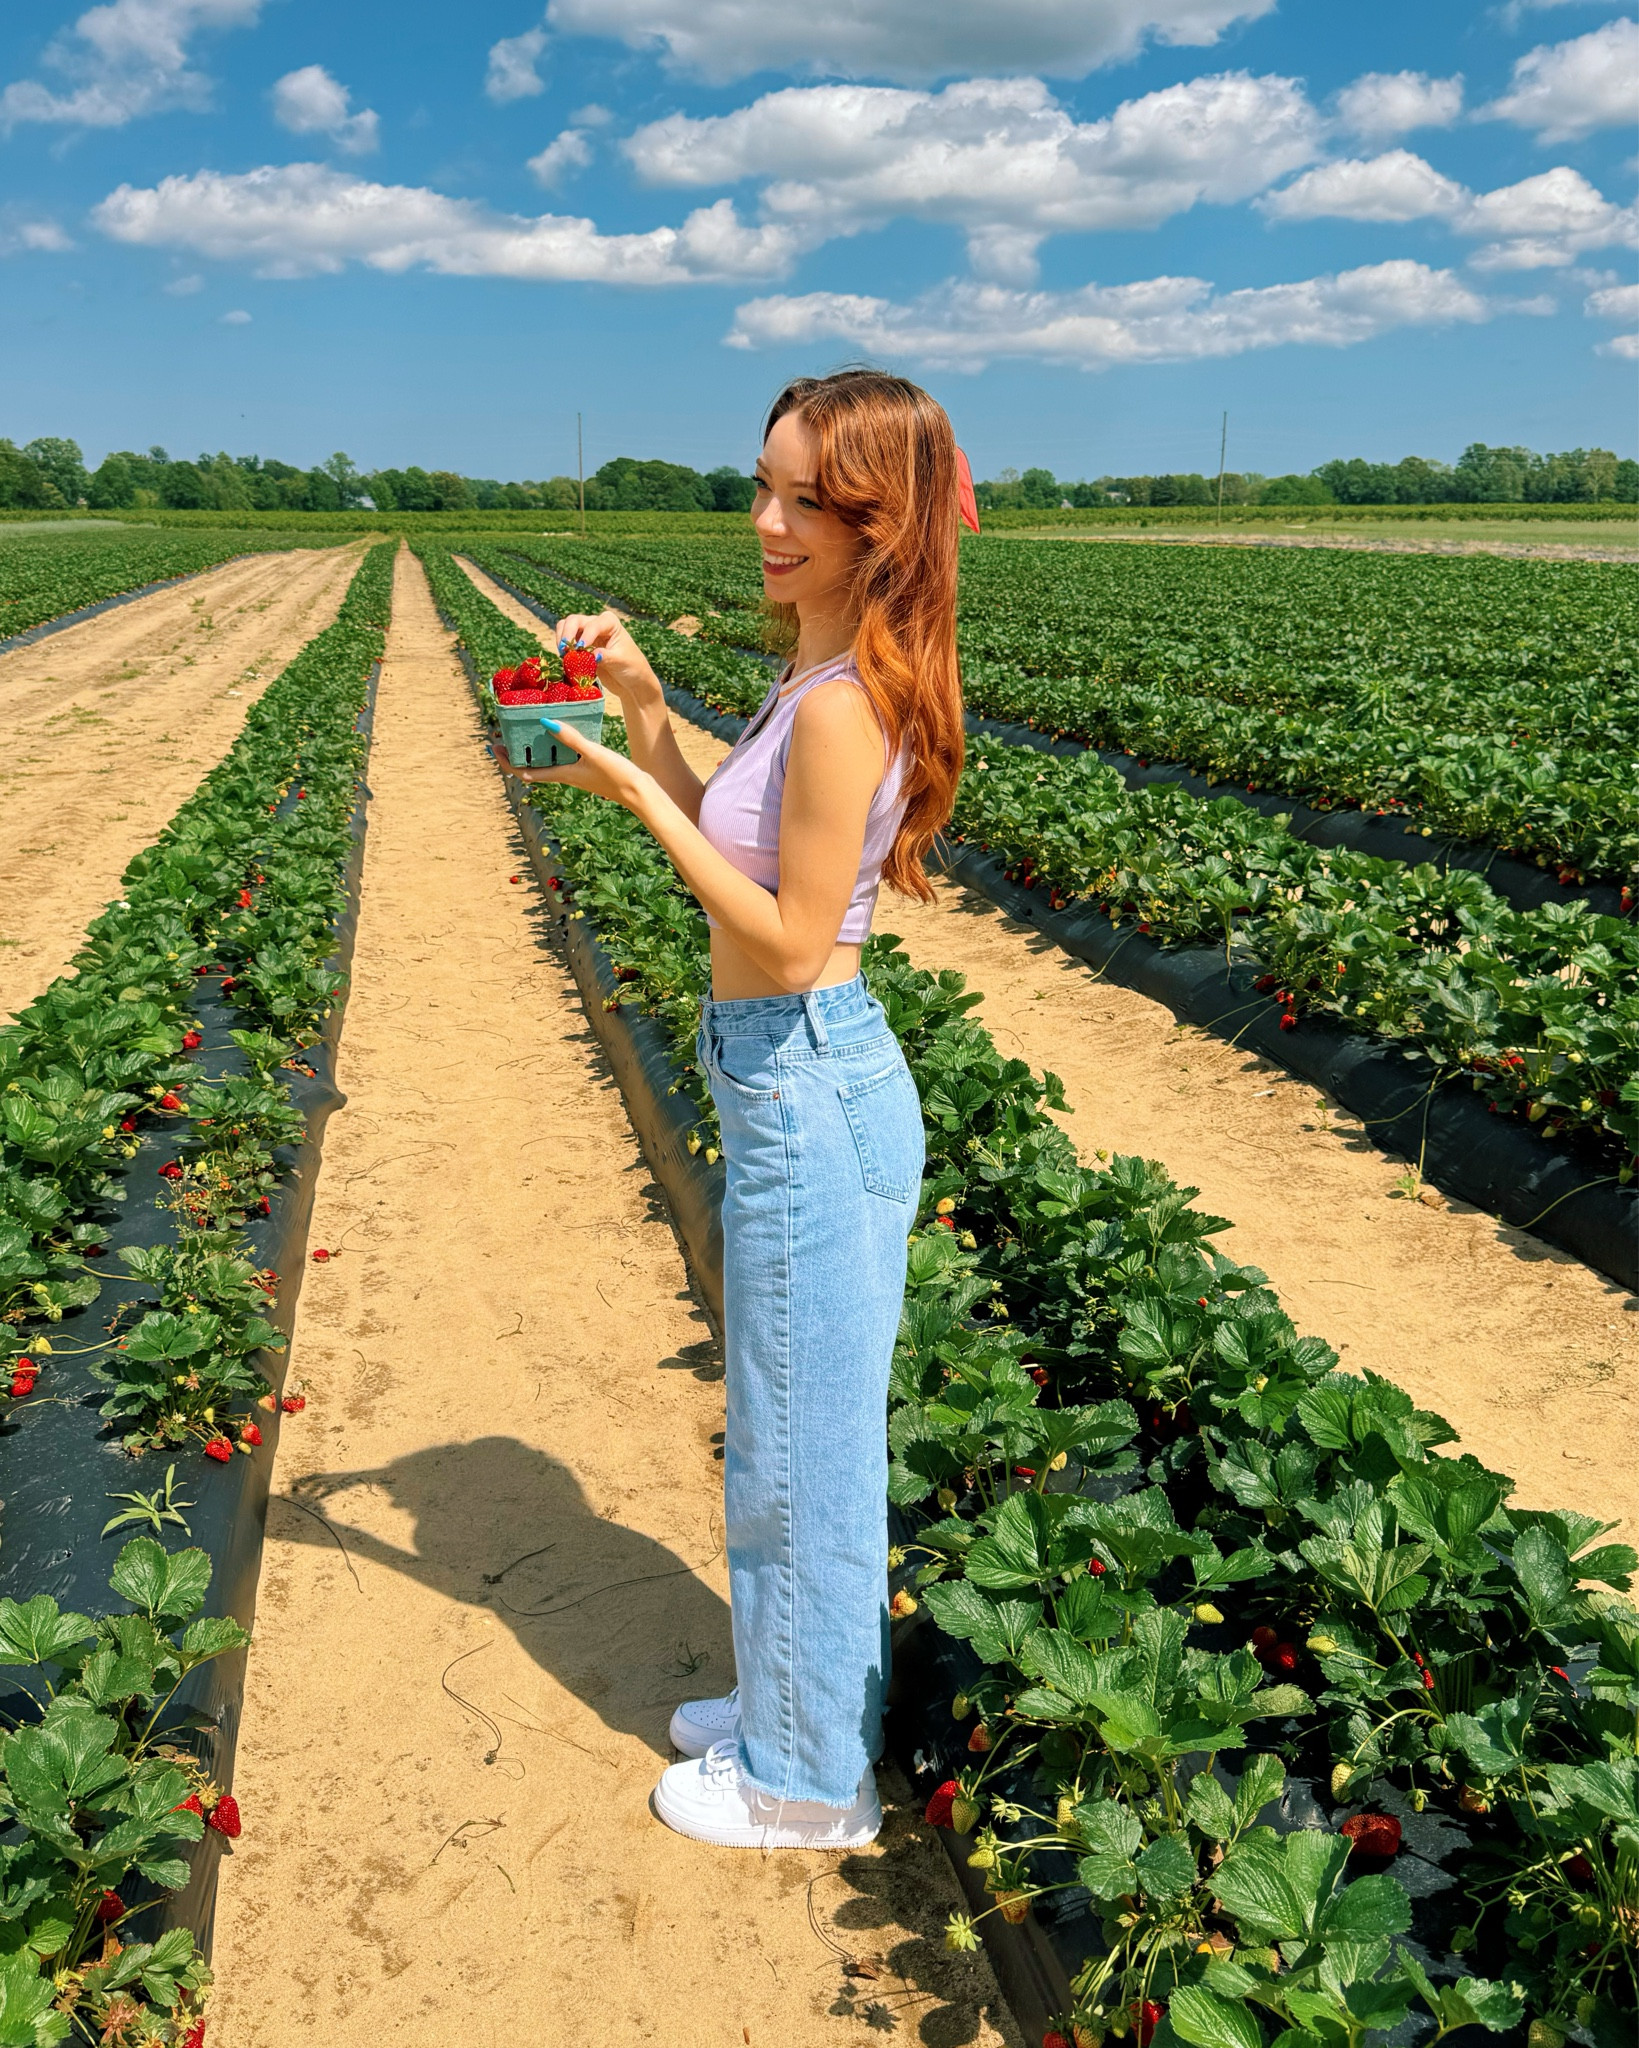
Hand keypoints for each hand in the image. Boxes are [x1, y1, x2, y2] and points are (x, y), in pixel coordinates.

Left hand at [492, 735, 652, 812]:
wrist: (641, 794)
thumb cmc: (617, 776)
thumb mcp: (593, 753)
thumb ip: (570, 738)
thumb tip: (544, 723)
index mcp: (562, 775)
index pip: (525, 773)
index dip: (507, 763)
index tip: (495, 747)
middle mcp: (565, 776)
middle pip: (533, 767)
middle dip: (517, 753)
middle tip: (506, 734)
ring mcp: (576, 773)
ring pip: (548, 762)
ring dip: (534, 749)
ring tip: (528, 729)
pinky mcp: (587, 769)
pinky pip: (563, 757)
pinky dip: (555, 746)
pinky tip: (560, 732)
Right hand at [554, 609, 661, 709]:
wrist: (631, 682)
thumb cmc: (632, 668)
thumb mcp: (621, 661)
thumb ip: (606, 656)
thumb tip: (591, 655)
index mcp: (610, 622)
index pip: (593, 624)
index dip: (585, 636)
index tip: (580, 650)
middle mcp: (596, 624)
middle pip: (574, 621)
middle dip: (567, 634)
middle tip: (565, 651)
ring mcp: (586, 634)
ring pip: (565, 627)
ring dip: (562, 640)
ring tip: (564, 656)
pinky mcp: (580, 646)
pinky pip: (566, 642)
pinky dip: (563, 649)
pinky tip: (565, 660)